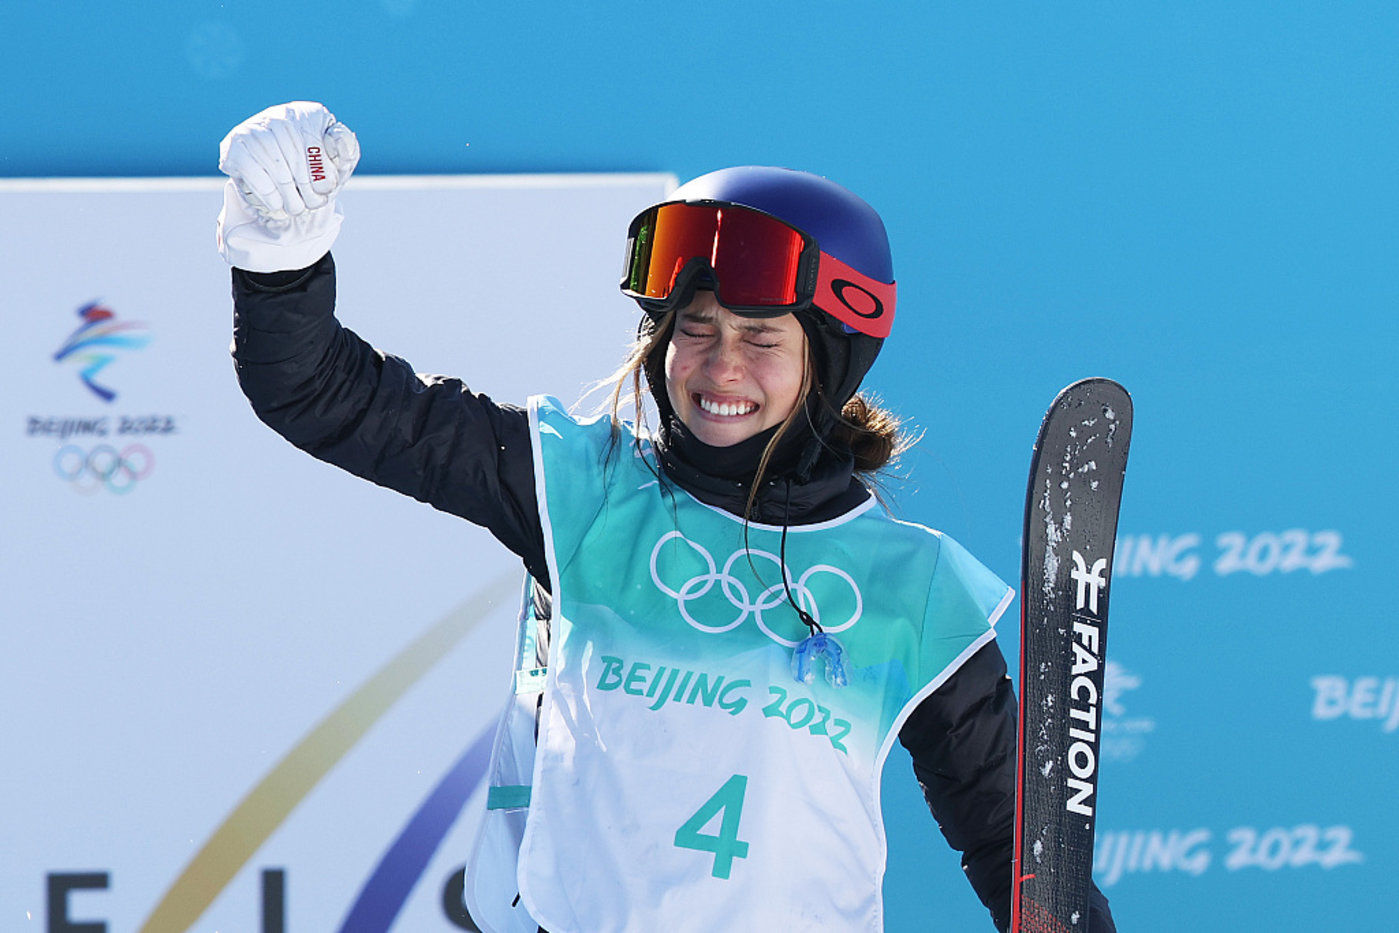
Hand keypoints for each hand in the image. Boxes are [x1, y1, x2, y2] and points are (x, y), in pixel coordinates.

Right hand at [215, 101, 360, 271]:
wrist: (284, 183)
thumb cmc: (317, 170)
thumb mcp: (338, 160)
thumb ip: (346, 148)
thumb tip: (338, 140)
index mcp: (308, 114)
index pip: (316, 144)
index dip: (323, 173)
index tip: (327, 190)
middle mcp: (278, 115)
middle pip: (296, 159)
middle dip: (307, 188)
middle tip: (313, 204)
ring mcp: (253, 130)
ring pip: (278, 171)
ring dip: (290, 196)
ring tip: (297, 207)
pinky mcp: (234, 148)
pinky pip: (255, 176)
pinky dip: (269, 196)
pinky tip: (277, 203)